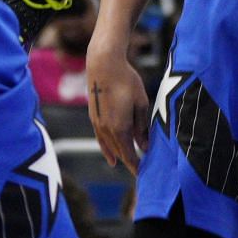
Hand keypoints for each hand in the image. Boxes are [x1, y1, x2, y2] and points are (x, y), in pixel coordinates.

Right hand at [86, 36, 150, 171]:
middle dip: (130, 162)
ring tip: (127, 165)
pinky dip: (106, 149)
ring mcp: (98, 124)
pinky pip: (100, 139)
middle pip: (119, 152)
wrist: (103, 64)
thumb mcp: (141, 103)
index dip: (136, 165)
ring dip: (119, 156)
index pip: (129, 155)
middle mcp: (106, 130)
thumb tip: (145, 146)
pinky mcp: (93, 117)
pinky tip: (110, 157)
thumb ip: (142, 127)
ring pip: (109, 147)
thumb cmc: (126, 81)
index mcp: (120, 128)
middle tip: (140, 170)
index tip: (143, 174)